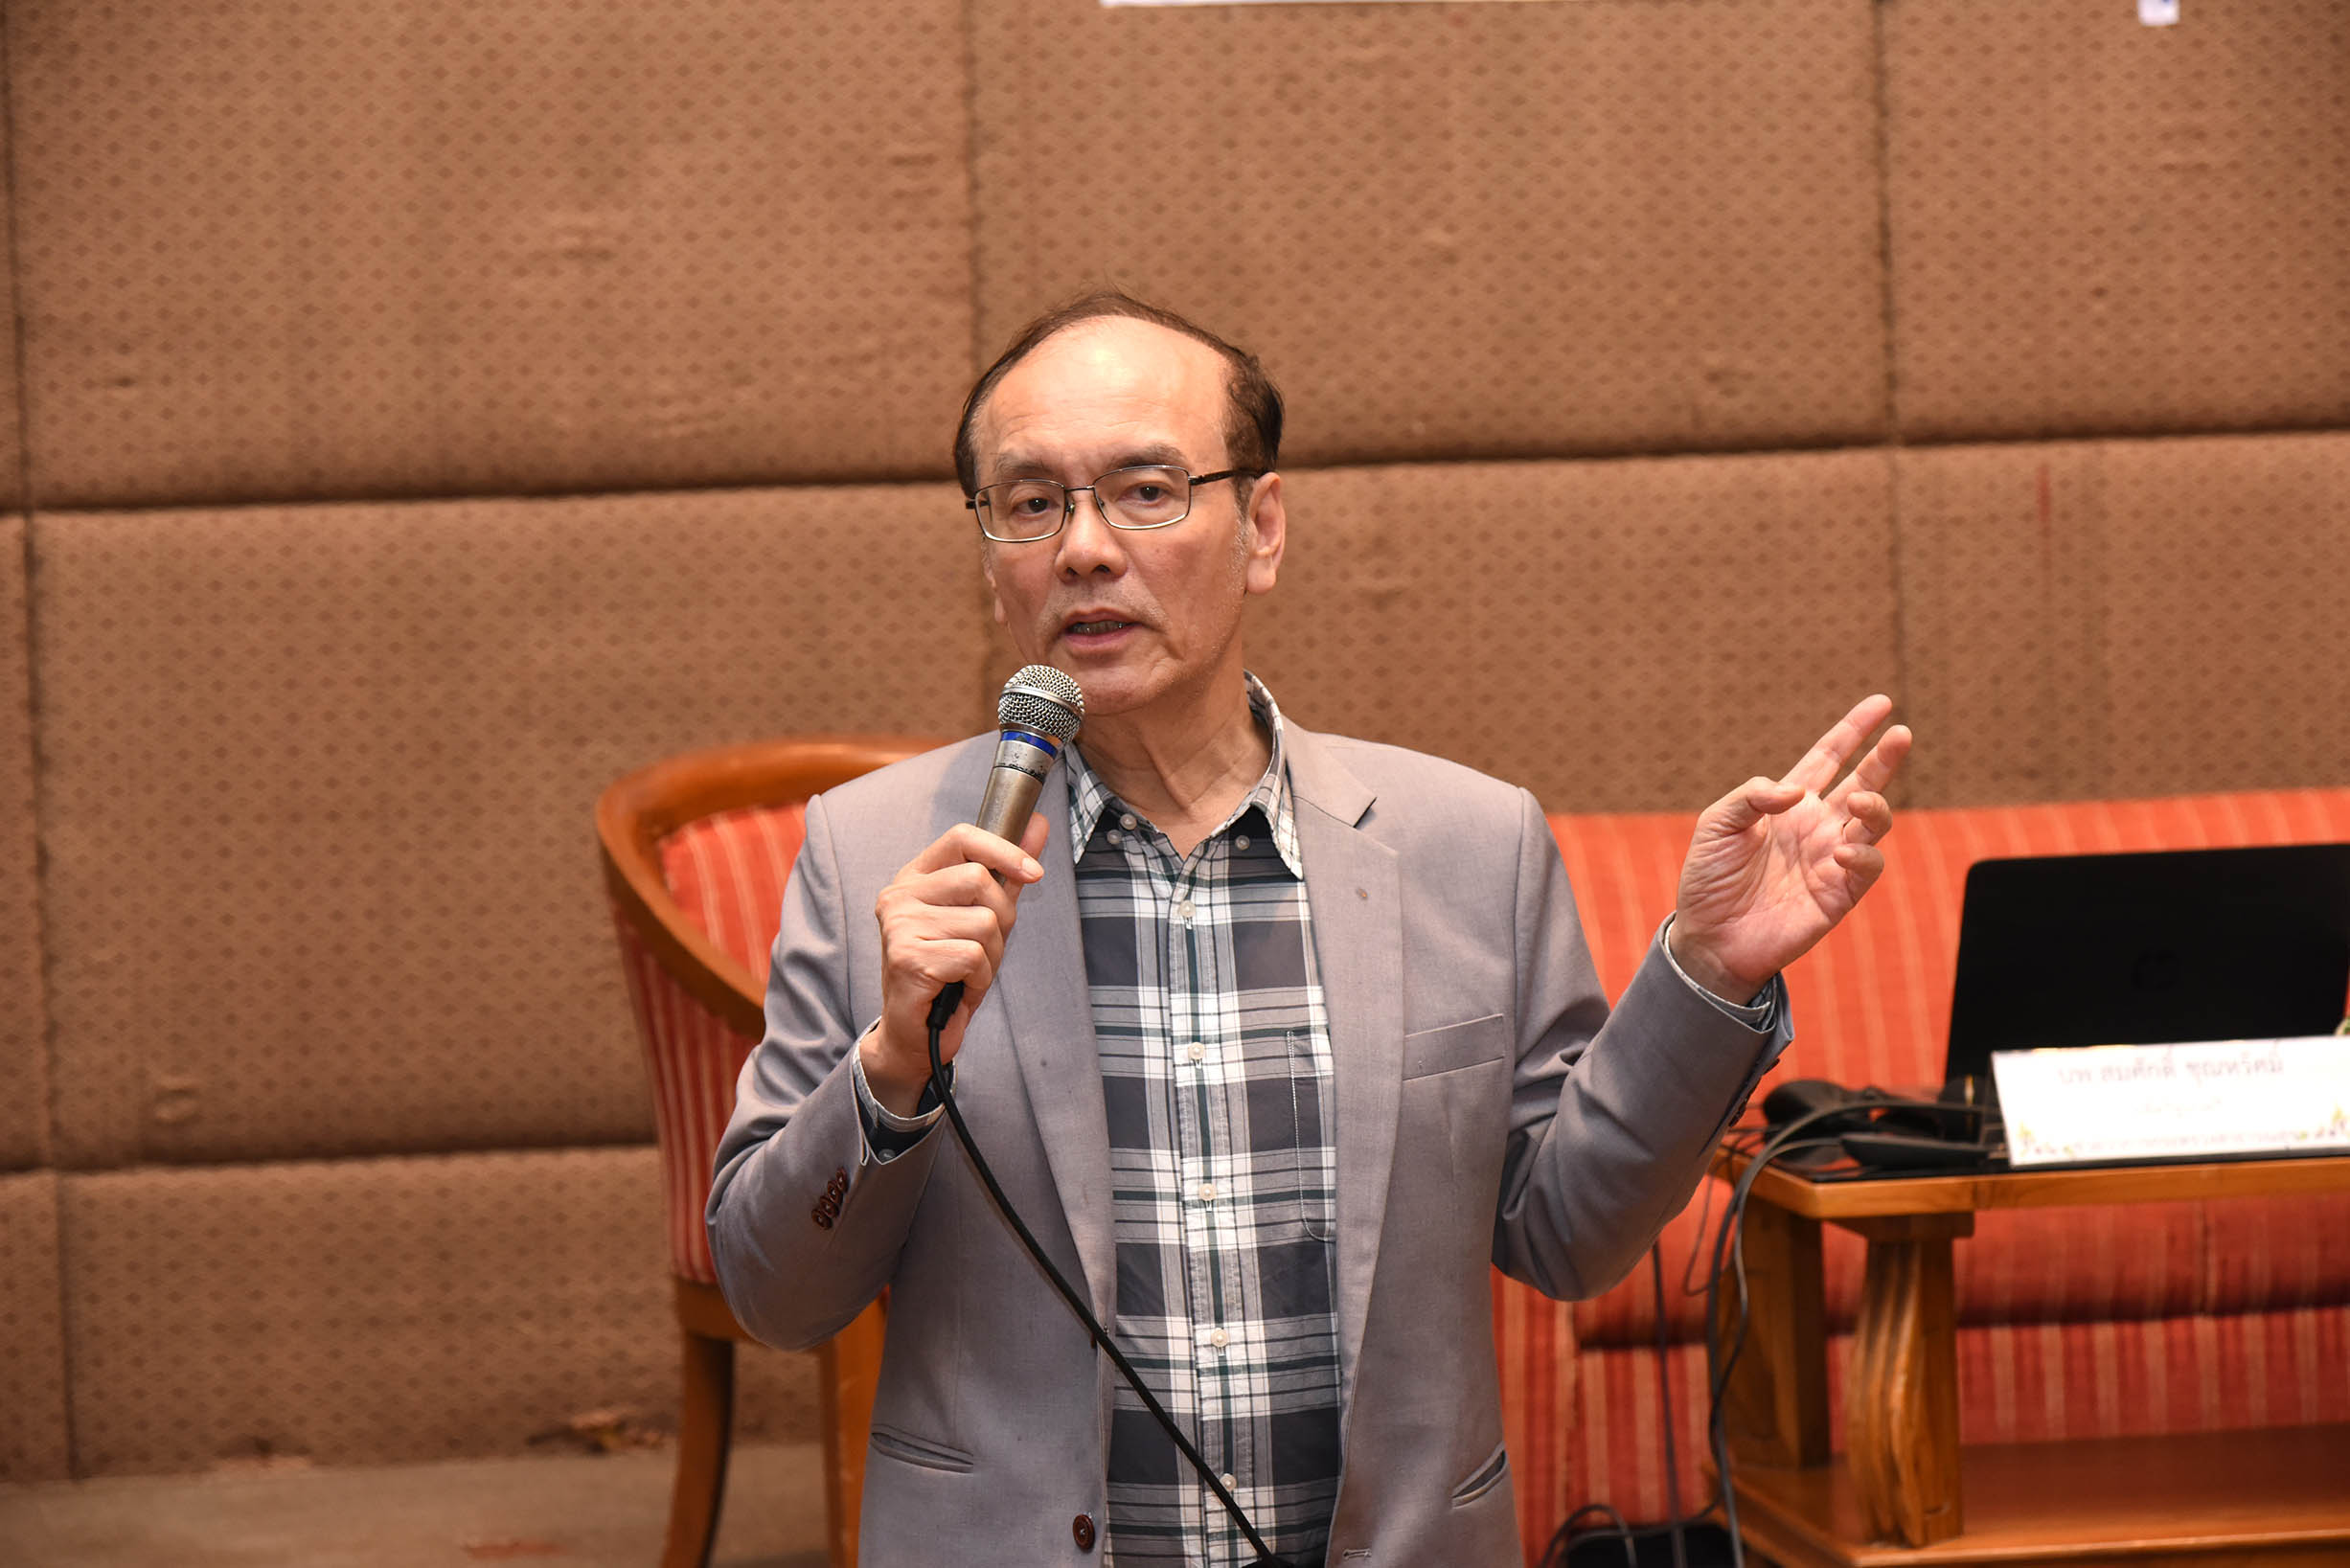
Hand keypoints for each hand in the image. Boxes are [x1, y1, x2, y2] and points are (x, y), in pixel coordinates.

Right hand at [863, 815, 1050, 1116]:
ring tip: (969, 972)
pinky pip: (974, 956)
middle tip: (985, 948)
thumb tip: (1037, 825)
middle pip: (979, 880)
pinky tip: (961, 988)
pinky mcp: (908, 958)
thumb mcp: (982, 916)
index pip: (961, 837)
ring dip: (991, 956)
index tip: (1035, 872)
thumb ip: (1007, 873)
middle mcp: (899, 896)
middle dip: (1001, 920)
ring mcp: (899, 926)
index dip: (1004, 849)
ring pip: (983, 922)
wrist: (916, 1036)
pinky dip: (981, 978)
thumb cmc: (949, 973)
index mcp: (914, 878)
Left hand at [1669, 695, 1912, 1000]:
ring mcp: (1831, 859)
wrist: (1708, 937)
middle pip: (1863, 782)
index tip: (1881, 704)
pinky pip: (1867, 868)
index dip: (1853, 731)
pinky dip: (1863, 856)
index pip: (1829, 758)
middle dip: (1884, 758)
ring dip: (1875, 806)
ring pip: (1874, 823)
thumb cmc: (1709, 879)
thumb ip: (1751, 796)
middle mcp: (1817, 826)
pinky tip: (1842, 852)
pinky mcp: (1839, 893)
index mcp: (1789, 804)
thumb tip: (1798, 792)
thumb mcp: (1716, 824)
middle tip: (1902, 733)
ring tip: (1861, 799)